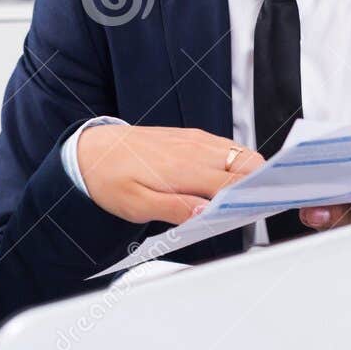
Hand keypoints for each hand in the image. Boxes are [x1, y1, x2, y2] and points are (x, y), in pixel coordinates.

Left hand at [77, 123, 263, 225]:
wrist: (92, 152)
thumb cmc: (110, 179)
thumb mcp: (136, 205)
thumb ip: (174, 208)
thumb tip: (206, 211)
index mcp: (183, 168)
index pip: (234, 183)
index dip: (251, 198)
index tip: (258, 212)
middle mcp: (194, 149)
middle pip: (249, 164)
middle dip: (259, 185)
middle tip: (253, 208)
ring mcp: (195, 140)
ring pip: (242, 154)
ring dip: (249, 174)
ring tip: (242, 198)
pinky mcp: (192, 137)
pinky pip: (227, 147)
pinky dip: (236, 164)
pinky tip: (226, 182)